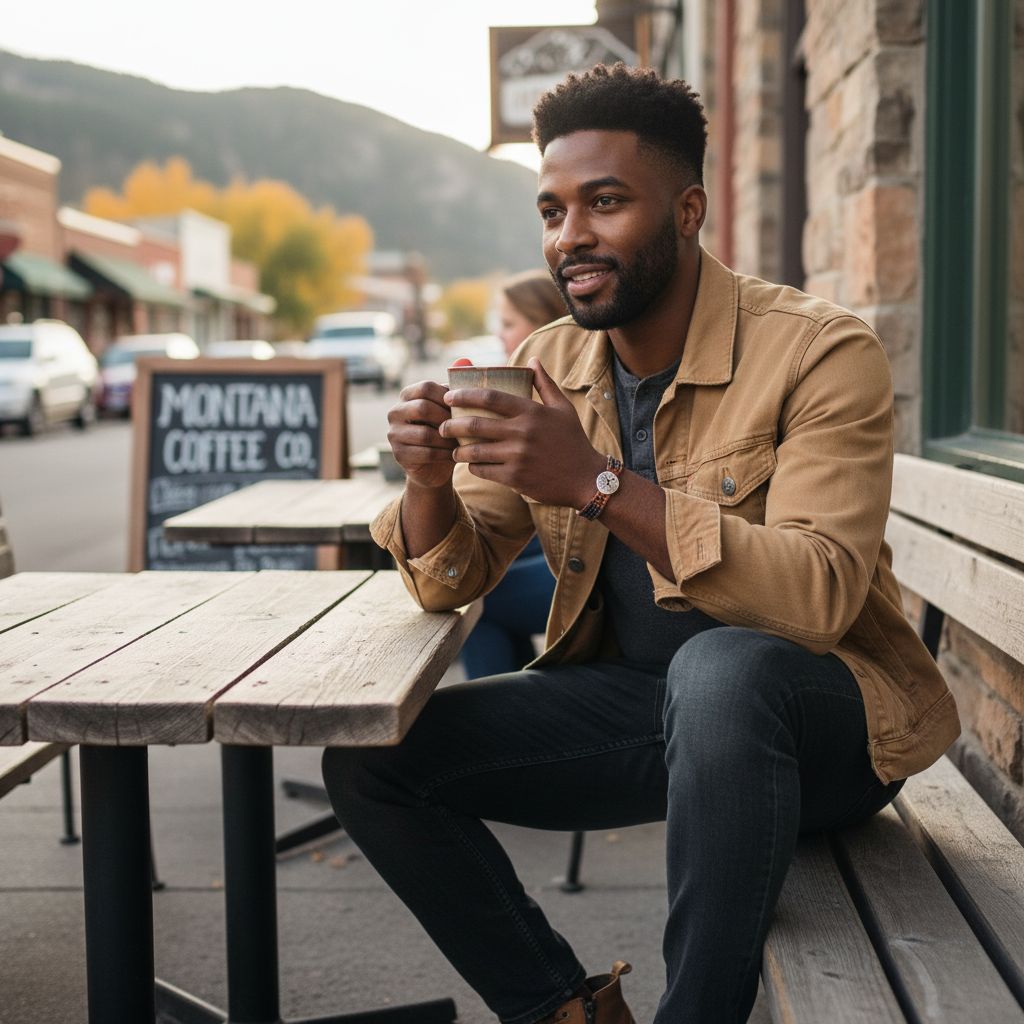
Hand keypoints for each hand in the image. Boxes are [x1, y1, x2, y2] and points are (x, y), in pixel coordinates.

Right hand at [386, 381, 456, 489]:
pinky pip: (426, 453)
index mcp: (407, 396)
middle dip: (447, 418)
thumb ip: (453, 395)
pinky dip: (445, 455)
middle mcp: (395, 412)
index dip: (447, 397)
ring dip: (448, 439)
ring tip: (463, 442)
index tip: (464, 407)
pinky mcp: (399, 455)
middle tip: (465, 427)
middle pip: (422, 408)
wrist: (434, 465)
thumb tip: (467, 371)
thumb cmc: (445, 432)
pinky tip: (456, 455)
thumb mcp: (448, 411)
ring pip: (425, 434)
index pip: (426, 387)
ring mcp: (394, 434)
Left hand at [441, 358, 604, 507]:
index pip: (490, 398)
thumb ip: (545, 384)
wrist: (586, 478)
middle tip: (442, 426)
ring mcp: (518, 456)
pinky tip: (470, 464)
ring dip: (459, 450)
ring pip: (475, 451)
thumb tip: (532, 360)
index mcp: (531, 412)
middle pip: (475, 425)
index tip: (449, 396)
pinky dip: (473, 467)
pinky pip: (484, 471)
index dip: (465, 395)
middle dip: (452, 425)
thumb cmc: (573, 441)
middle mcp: (522, 432)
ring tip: (453, 449)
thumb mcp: (563, 409)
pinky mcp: (516, 477)